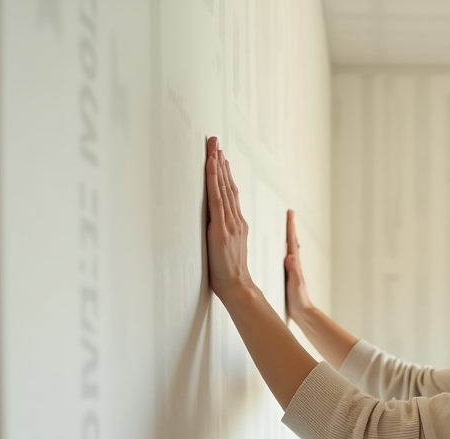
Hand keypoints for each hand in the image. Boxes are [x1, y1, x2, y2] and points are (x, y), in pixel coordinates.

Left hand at [205, 136, 252, 298]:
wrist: (237, 287)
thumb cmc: (228, 273)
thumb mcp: (226, 249)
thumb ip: (223, 233)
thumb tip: (213, 225)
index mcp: (238, 225)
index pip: (230, 193)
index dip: (224, 173)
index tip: (219, 156)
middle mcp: (236, 221)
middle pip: (227, 185)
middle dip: (220, 162)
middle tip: (214, 141)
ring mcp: (230, 224)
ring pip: (222, 188)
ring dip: (216, 166)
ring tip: (212, 147)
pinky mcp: (221, 229)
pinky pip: (217, 200)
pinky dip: (214, 180)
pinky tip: (211, 165)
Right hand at [284, 209, 314, 322]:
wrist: (302, 313)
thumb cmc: (299, 300)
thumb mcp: (295, 285)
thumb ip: (293, 271)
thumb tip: (290, 256)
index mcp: (295, 264)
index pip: (291, 241)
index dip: (290, 227)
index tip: (289, 213)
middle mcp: (295, 264)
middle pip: (291, 240)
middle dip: (290, 226)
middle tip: (289, 213)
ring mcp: (293, 269)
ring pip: (289, 248)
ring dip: (288, 235)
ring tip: (285, 225)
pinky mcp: (289, 275)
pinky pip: (286, 257)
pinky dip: (284, 249)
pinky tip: (282, 249)